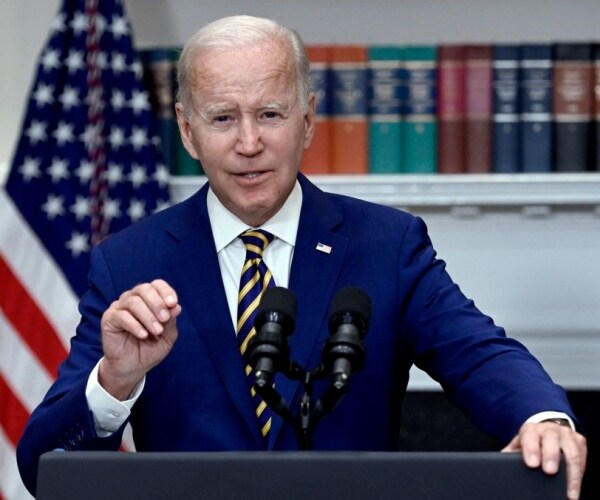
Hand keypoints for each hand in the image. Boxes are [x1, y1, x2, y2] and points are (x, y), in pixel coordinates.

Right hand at [99, 279, 181, 399]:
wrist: (133, 367)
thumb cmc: (150, 348)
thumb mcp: (167, 336)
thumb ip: (171, 321)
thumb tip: (176, 307)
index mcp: (149, 299)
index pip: (157, 285)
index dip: (166, 291)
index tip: (173, 303)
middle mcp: (133, 299)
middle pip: (144, 289)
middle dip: (157, 303)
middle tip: (164, 319)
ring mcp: (119, 308)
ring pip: (133, 301)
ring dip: (148, 316)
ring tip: (156, 331)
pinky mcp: (109, 319)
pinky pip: (121, 316)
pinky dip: (135, 325)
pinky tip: (143, 335)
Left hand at [502, 421, 586, 499]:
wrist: (547, 429)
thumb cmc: (531, 442)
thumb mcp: (518, 445)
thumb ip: (510, 454)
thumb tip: (496, 467)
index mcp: (531, 429)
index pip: (530, 436)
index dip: (531, 449)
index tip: (531, 464)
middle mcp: (550, 429)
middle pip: (551, 440)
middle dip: (551, 456)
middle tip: (549, 471)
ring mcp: (566, 435)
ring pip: (571, 451)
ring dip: (571, 472)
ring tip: (568, 492)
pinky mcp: (580, 442)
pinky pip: (582, 459)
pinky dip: (579, 476)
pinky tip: (575, 490)